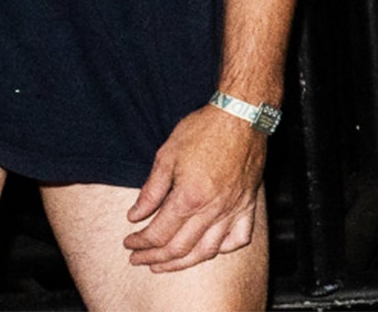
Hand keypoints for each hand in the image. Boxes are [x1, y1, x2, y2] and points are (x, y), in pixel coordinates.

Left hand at [123, 105, 266, 271]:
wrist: (242, 115)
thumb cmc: (205, 130)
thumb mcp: (167, 156)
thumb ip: (151, 191)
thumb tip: (135, 215)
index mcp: (189, 197)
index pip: (158, 233)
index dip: (139, 242)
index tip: (129, 242)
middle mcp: (212, 208)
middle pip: (178, 248)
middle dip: (153, 257)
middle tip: (138, 258)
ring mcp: (233, 209)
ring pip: (206, 251)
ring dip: (182, 263)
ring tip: (165, 264)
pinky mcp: (248, 204)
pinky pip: (239, 238)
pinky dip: (223, 249)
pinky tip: (209, 248)